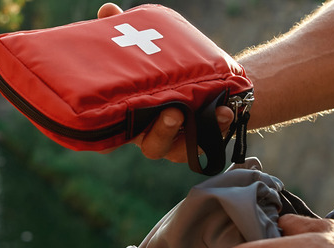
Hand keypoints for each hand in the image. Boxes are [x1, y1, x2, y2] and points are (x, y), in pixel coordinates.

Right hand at [96, 3, 234, 159]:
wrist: (206, 83)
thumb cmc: (165, 72)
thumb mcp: (147, 52)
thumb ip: (127, 35)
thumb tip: (108, 10)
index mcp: (132, 119)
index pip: (114, 135)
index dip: (109, 138)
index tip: (111, 131)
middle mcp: (153, 135)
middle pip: (152, 145)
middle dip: (162, 132)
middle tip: (173, 113)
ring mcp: (179, 141)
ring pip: (180, 148)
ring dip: (193, 131)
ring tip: (199, 111)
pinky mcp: (203, 139)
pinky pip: (210, 139)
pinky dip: (219, 125)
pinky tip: (225, 111)